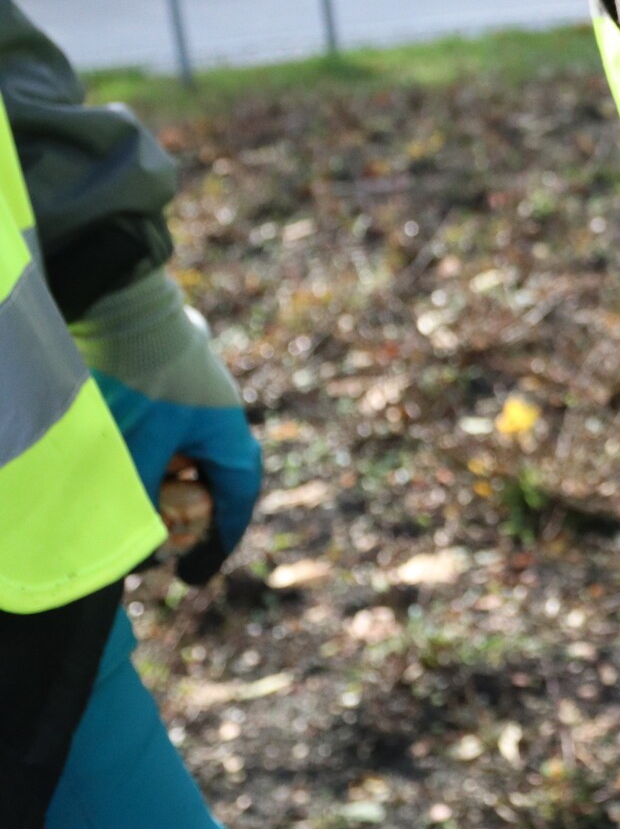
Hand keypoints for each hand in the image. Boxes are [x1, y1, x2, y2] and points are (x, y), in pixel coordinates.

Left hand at [69, 272, 261, 584]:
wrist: (127, 307)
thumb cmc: (141, 381)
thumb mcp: (137, 450)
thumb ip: (136, 502)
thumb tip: (134, 553)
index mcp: (228, 438)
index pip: (235, 505)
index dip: (215, 546)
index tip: (191, 577)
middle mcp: (221, 420)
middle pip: (210, 483)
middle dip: (185, 518)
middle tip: (157, 545)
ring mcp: (197, 400)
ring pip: (185, 457)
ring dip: (162, 485)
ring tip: (132, 502)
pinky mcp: (170, 385)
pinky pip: (167, 434)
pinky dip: (149, 456)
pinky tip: (119, 459)